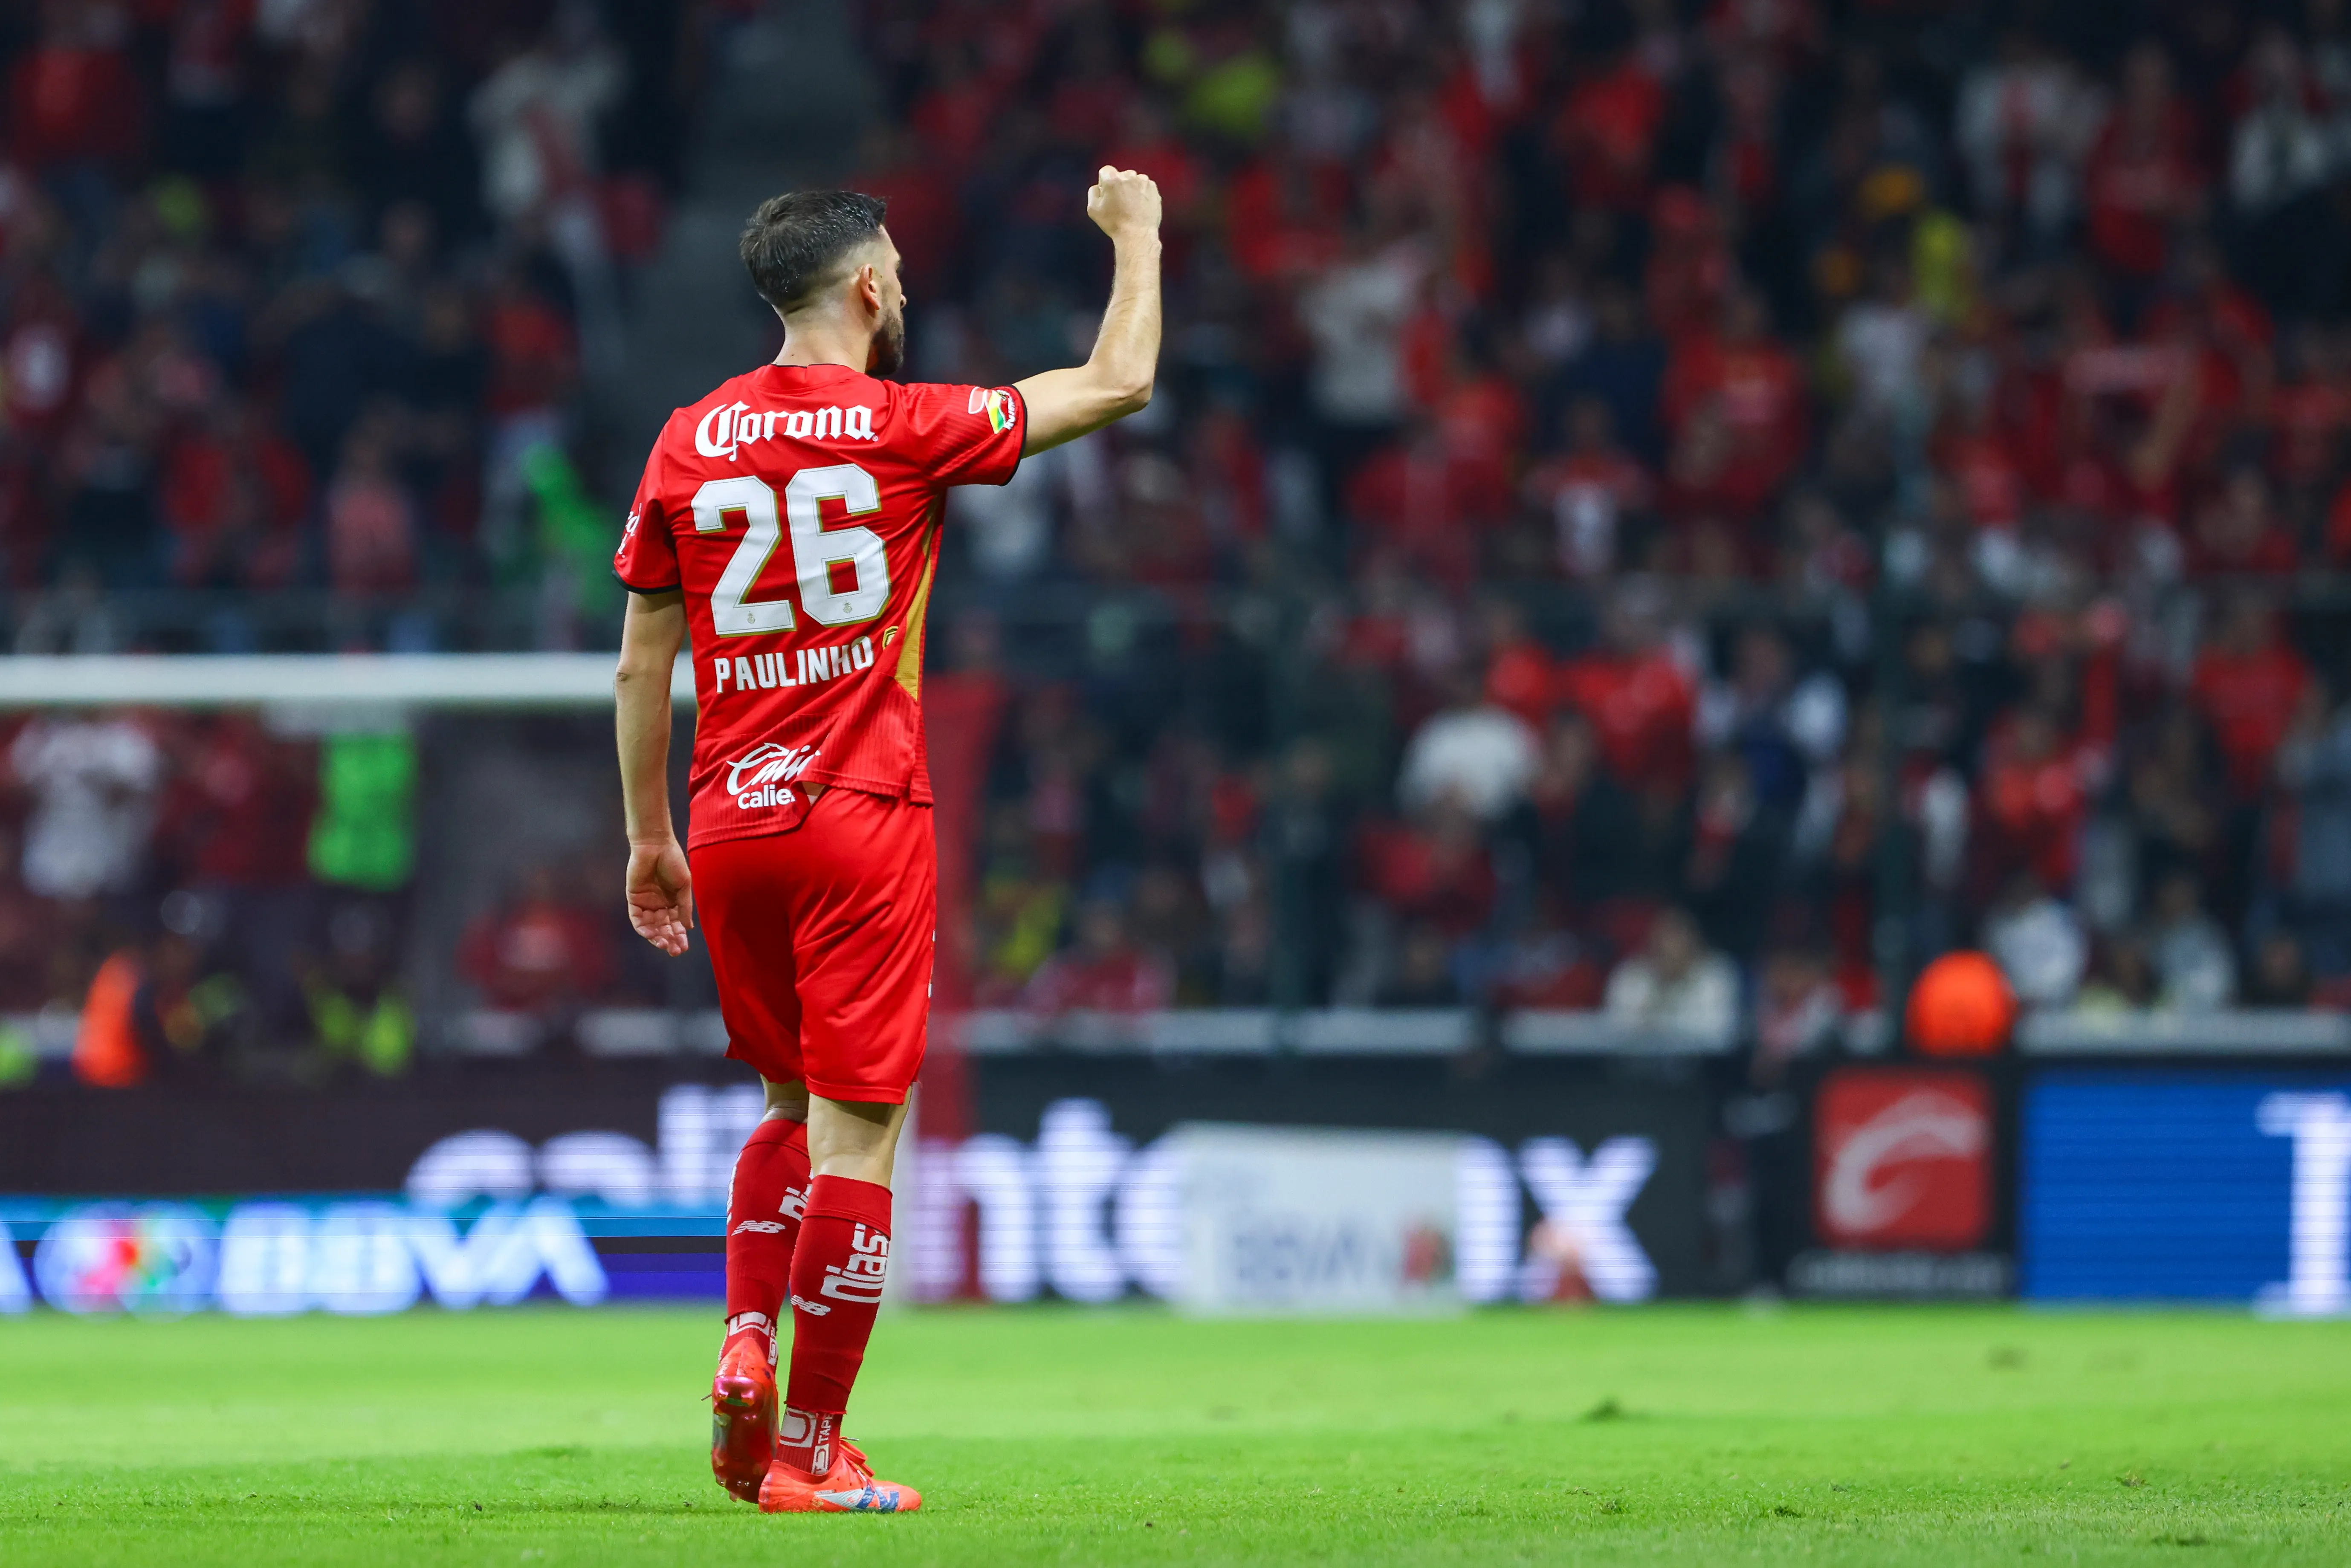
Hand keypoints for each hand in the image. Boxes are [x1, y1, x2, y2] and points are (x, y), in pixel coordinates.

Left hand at [626, 840, 693, 955]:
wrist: (655, 846)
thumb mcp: (684, 886)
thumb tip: (688, 928)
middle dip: (670, 940)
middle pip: (664, 928)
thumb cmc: (673, 862)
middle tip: (675, 951)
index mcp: (674, 901)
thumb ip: (685, 907)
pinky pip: (637, 918)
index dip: (680, 937)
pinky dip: (643, 928)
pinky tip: (650, 934)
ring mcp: (646, 903)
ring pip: (651, 926)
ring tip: (663, 944)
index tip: (684, 947)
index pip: (676, 924)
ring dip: (657, 937)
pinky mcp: (634, 899)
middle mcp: (660, 904)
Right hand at [1086, 167, 1160, 241]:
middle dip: (1119, 186)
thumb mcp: (1092, 209)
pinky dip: (1142, 194)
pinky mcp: (1153, 188)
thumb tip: (1099, 186)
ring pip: (1134, 181)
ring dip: (1131, 189)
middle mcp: (1128, 175)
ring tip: (1131, 207)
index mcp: (1111, 178)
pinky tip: (1139, 207)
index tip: (1108, 196)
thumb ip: (1093, 191)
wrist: (1137, 235)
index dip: (1104, 183)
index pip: (1105, 171)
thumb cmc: (1114, 223)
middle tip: (1120, 204)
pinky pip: (1144, 187)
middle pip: (1121, 176)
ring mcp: (1143, 181)